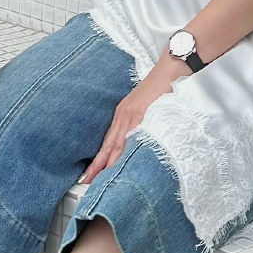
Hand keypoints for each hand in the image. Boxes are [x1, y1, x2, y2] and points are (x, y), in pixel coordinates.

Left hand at [80, 53, 190, 184]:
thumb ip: (138, 122)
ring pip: (113, 143)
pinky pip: (126, 135)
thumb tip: (138, 137)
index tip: (91, 172)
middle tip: (86, 179)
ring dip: (104, 161)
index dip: (99, 157)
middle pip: (106, 145)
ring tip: (95, 175)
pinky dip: (118, 150)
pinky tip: (113, 161)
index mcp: (122, 116)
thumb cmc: (159, 90)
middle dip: (96, 164)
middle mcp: (122, 116)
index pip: (108, 141)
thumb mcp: (145, 108)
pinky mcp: (137, 113)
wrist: (166, 73)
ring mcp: (128, 115)